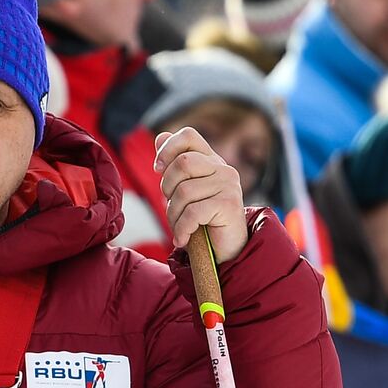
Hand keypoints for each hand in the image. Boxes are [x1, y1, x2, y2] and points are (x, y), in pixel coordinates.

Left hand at [154, 128, 248, 261]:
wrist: (226, 251)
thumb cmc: (202, 222)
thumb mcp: (185, 191)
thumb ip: (174, 165)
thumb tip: (161, 135)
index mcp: (211, 161)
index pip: (188, 135)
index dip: (167, 148)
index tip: (158, 169)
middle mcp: (223, 168)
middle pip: (182, 162)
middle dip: (167, 188)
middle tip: (173, 207)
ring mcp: (228, 185)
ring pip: (184, 191)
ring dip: (174, 215)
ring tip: (180, 228)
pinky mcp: (229, 204)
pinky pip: (192, 213)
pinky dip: (182, 229)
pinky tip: (183, 239)